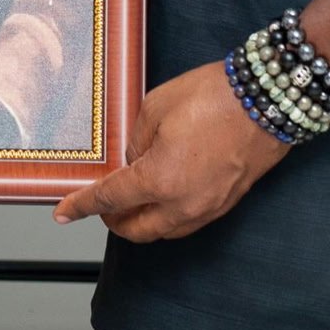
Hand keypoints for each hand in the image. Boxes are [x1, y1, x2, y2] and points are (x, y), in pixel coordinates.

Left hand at [52, 62, 288, 242]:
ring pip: (164, 231)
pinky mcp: (226, 203)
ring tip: (129, 201)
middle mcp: (183, 204)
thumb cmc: (213, 98)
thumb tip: (133, 160)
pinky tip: (162, 196)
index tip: (63, 213)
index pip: (109, 199)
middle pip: (137, 230)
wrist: (266, 100)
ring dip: (141, 222)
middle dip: (113, 221)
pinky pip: (187, 223)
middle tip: (99, 205)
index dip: (81, 206)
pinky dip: (167, 217)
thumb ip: (136, 140)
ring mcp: (208, 208)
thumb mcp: (156, 108)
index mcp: (159, 180)